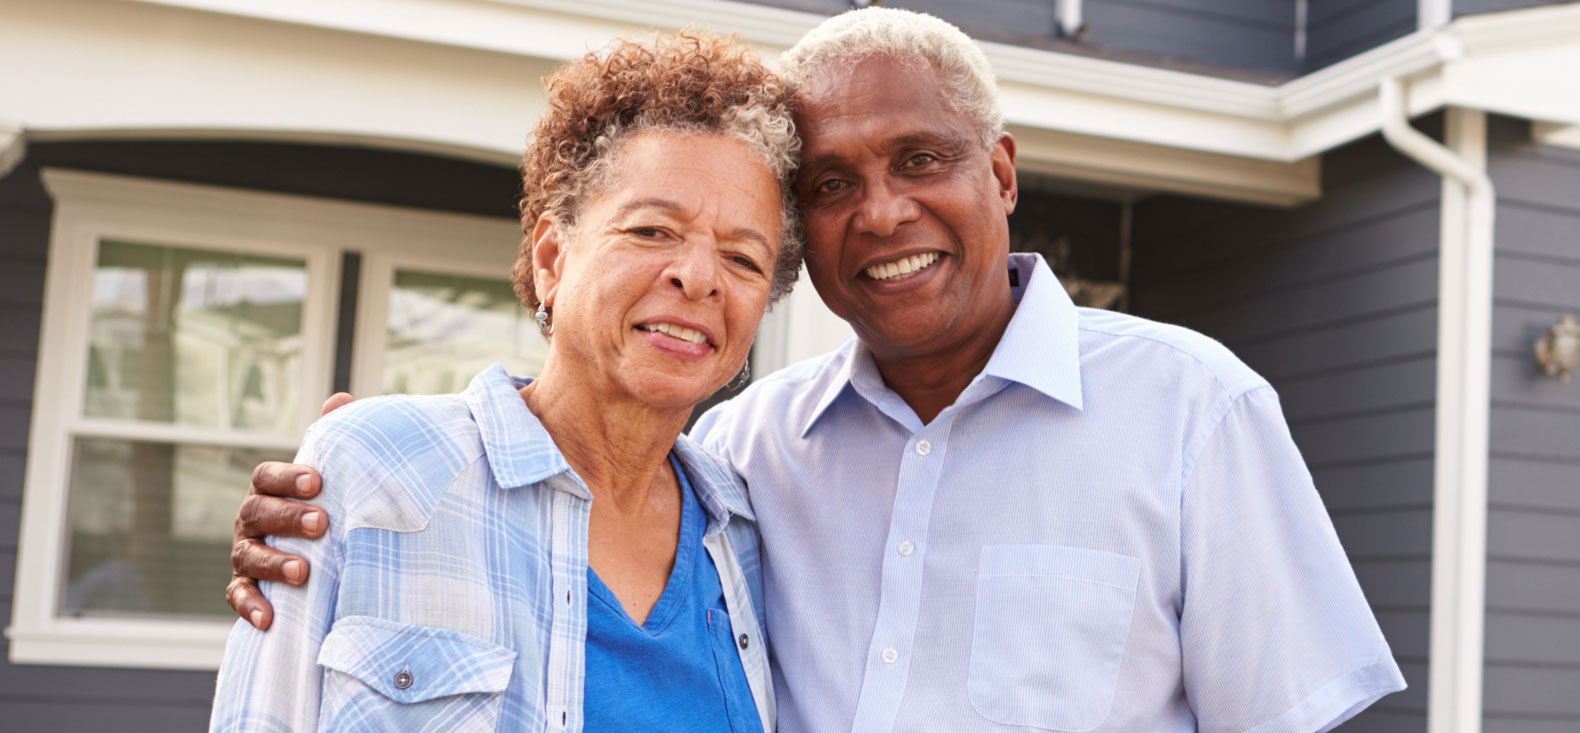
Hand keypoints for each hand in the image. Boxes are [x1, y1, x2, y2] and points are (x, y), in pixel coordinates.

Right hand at [226, 392, 352, 628]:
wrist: (315, 554)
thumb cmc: (323, 504)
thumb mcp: (329, 476)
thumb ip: (331, 440)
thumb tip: (342, 399)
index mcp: (268, 489)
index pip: (266, 476)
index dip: (288, 477)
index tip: (316, 481)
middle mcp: (251, 519)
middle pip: (258, 512)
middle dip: (288, 517)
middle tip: (322, 523)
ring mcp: (245, 553)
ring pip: (249, 555)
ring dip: (274, 563)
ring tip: (303, 573)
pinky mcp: (244, 586)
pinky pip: (239, 596)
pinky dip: (251, 607)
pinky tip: (269, 618)